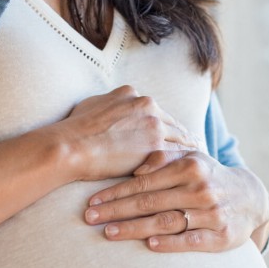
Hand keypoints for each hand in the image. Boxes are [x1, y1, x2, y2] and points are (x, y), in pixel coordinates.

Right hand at [47, 85, 197, 180]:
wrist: (70, 146)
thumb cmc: (74, 131)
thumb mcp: (91, 106)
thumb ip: (109, 106)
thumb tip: (109, 107)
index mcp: (132, 95)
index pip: (157, 112)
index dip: (166, 126)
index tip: (174, 135)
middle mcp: (147, 105)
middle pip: (173, 123)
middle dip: (183, 137)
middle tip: (196, 149)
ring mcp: (153, 124)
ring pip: (181, 138)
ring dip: (190, 150)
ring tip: (199, 163)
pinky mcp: (155, 145)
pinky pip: (177, 154)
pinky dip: (185, 163)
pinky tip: (191, 172)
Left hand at [83, 150, 268, 251]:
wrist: (250, 198)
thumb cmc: (208, 177)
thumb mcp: (191, 159)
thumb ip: (163, 158)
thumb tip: (136, 167)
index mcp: (190, 166)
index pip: (144, 181)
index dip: (116, 192)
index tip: (93, 200)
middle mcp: (201, 188)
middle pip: (150, 201)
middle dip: (116, 210)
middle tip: (90, 217)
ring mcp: (212, 213)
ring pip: (166, 221)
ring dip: (135, 227)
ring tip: (109, 232)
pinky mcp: (221, 236)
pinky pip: (191, 240)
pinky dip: (170, 243)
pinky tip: (150, 245)